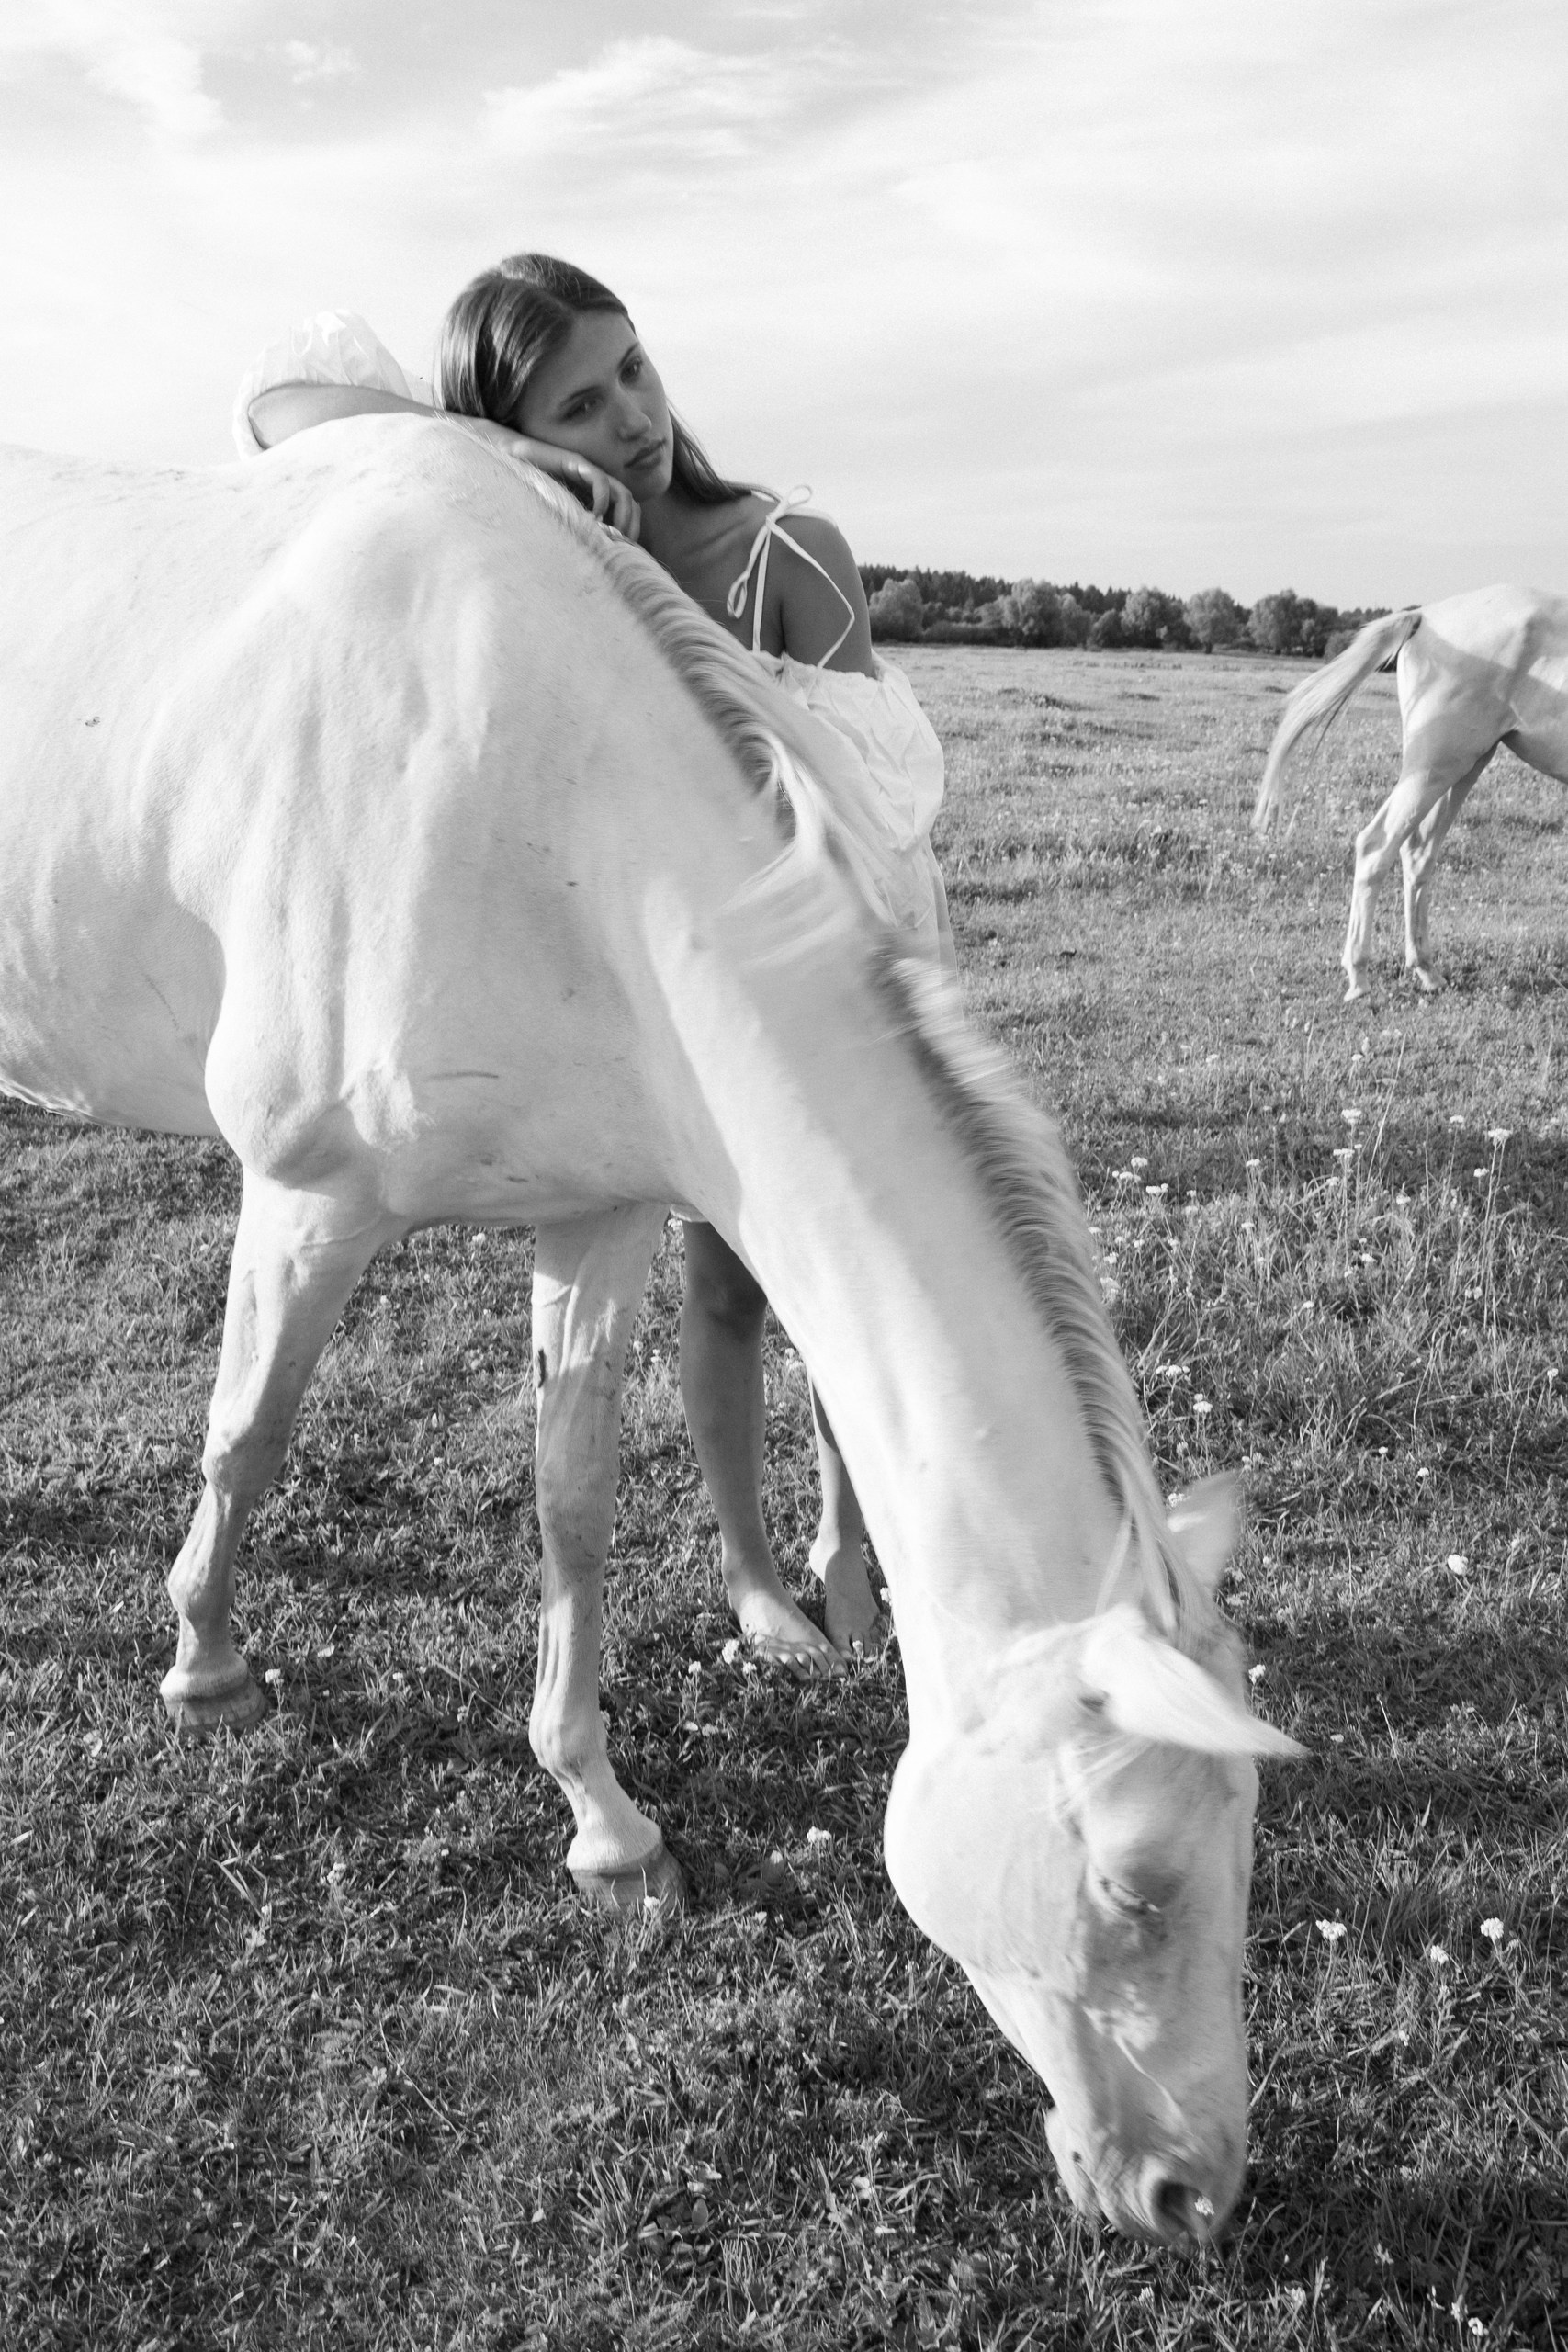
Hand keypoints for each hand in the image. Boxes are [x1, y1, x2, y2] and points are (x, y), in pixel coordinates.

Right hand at [492, 430, 640, 540]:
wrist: (509, 462)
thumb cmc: (529, 493)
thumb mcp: (556, 518)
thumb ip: (573, 531)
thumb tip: (585, 564)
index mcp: (595, 497)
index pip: (626, 513)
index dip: (629, 531)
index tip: (624, 553)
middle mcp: (596, 485)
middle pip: (630, 504)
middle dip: (631, 526)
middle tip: (623, 547)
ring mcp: (589, 473)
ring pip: (622, 493)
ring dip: (623, 516)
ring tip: (612, 534)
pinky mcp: (577, 464)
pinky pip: (600, 481)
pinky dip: (602, 500)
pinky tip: (594, 517)